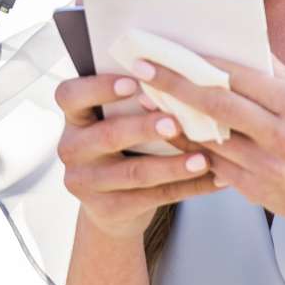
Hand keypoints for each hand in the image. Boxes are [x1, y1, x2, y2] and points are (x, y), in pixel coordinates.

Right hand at [52, 72, 223, 242]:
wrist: (112, 205)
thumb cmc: (125, 145)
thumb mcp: (117, 121)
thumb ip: (136, 101)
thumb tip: (182, 75)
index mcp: (74, 118)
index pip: (69, 96)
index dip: (98, 88)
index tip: (133, 82)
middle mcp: (71, 149)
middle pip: (107, 135)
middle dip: (144, 128)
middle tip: (175, 123)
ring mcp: (86, 183)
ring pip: (134, 172)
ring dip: (173, 165)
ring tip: (204, 159)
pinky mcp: (108, 210)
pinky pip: (153, 197)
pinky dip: (188, 188)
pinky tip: (214, 180)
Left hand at [128, 56, 284, 228]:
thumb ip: (272, 71)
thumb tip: (233, 39)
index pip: (237, 76)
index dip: (197, 62)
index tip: (166, 49)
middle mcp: (282, 137)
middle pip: (215, 105)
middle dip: (173, 84)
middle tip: (140, 69)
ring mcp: (267, 168)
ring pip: (206, 138)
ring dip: (171, 116)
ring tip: (143, 97)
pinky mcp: (254, 191)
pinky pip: (211, 164)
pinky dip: (187, 146)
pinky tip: (167, 129)